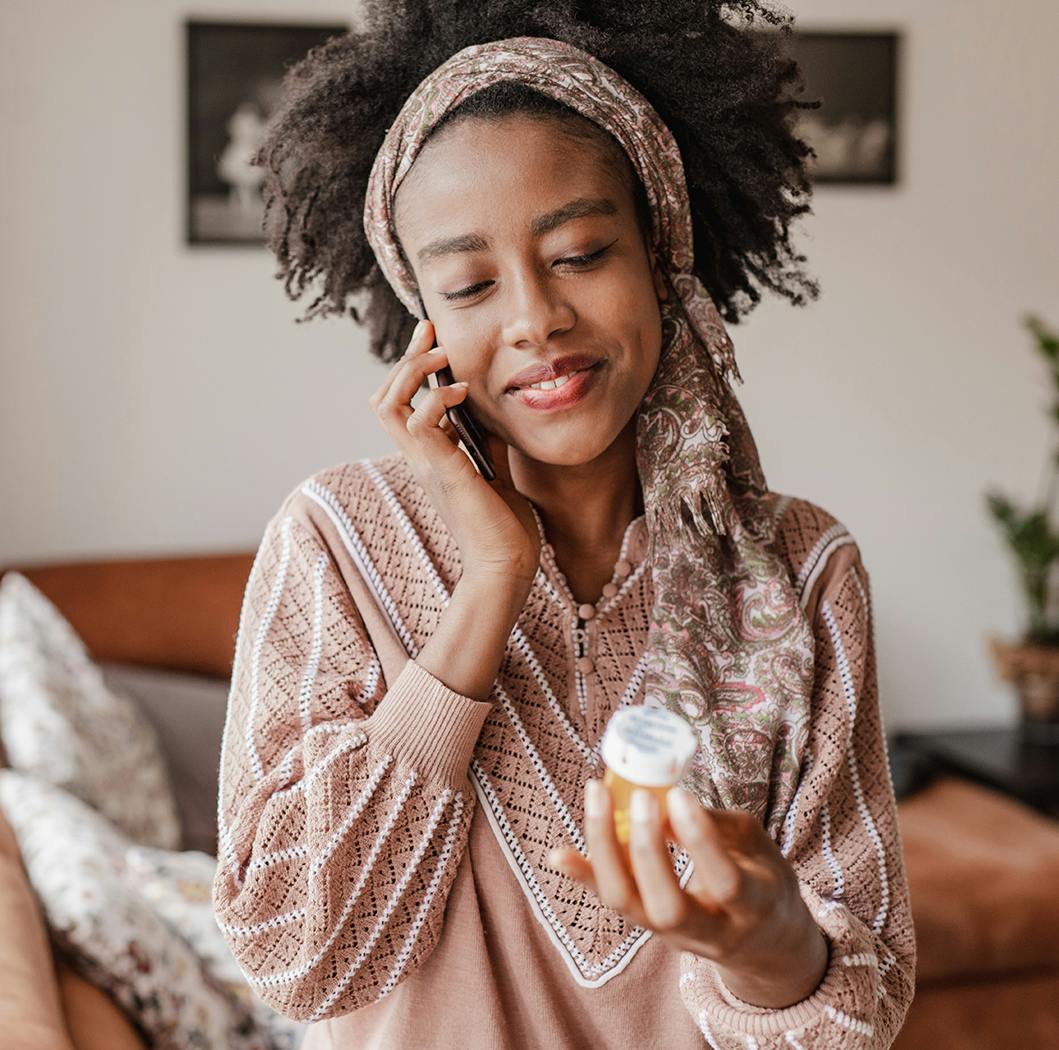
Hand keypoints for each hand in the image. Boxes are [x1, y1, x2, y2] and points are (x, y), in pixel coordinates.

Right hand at [369, 319, 540, 584]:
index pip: (400, 403)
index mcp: (429, 457)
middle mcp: (420, 458)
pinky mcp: (443, 471)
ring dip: (414, 371)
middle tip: (431, 332)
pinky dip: (436, 398)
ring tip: (444, 358)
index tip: (433, 338)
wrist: (507, 566)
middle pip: (384, 397)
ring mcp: (427, 464)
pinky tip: (462, 392)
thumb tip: (490, 412)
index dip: (411, 367)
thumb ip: (485, 442)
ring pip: (389, 404)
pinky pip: (419, 421)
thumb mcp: (495, 471)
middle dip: (405, 358)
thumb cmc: (503, 527)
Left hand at [547, 780, 829, 1008]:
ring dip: (605, 849)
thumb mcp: (758, 848)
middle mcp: (710, 932)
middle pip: (668, 906)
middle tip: (641, 797)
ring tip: (598, 794)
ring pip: (628, 905)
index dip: (699, 840)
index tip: (679, 794)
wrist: (765, 944)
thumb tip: (664, 797)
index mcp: (752, 907)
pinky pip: (610, 902)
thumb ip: (715, 826)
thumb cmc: (762, 881)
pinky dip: (583, 876)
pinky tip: (558, 854)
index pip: (725, 882)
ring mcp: (672, 936)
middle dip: (647, 850)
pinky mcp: (646, 928)